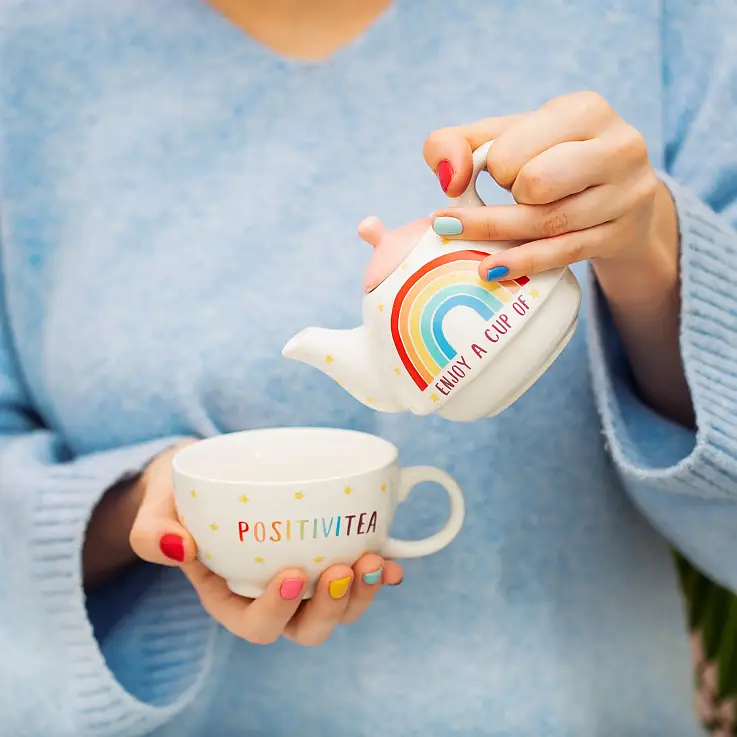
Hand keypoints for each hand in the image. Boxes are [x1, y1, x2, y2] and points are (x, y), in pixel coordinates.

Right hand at [129, 441, 402, 645]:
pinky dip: (379, 573)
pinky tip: (393, 561)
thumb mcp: (156, 509)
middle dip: (330, 607)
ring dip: (361, 592)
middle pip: (306, 626)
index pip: (255, 624)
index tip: (292, 574)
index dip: (277, 611)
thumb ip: (153, 532)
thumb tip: (180, 547)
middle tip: (340, 569)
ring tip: (374, 561)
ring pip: (338, 607)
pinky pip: (356, 574)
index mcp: (230, 595)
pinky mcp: (324, 549)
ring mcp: (303, 574)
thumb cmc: (180, 497)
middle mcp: (271, 594)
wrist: (209, 473)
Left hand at [423, 91, 670, 281]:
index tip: (501, 171)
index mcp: (585, 110)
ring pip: (547, 223)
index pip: (512, 150)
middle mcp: (617, 146)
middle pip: (535, 184)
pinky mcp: (621, 233)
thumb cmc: (553, 158)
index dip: (494, 166)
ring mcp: (626, 193)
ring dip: (501, 232)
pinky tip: (489, 270)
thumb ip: (458, 143)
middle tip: (511, 195)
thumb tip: (449, 179)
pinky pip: (562, 253)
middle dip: (508, 196)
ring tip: (462, 237)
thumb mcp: (508, 137)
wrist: (619, 195)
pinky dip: (521, 262)